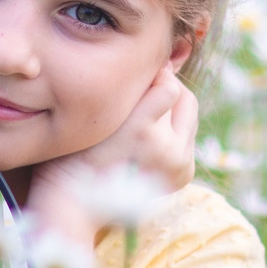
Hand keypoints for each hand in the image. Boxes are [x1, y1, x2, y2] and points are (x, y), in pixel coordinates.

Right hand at [26, 68, 198, 244]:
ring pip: (189, 116)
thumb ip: (135, 90)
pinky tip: (147, 139)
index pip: (169, 85)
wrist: (77, 200)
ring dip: (171, 112)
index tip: (134, 80)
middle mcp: (168, 153)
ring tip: (143, 119)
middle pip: (186, 99)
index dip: (152, 76)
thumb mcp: (97, 114)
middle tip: (141, 95)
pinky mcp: (184, 176)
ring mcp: (180, 167)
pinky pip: (187, 137)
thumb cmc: (77, 149)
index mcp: (143, 134)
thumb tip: (166, 67)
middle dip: (167, 92)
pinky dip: (171, 132)